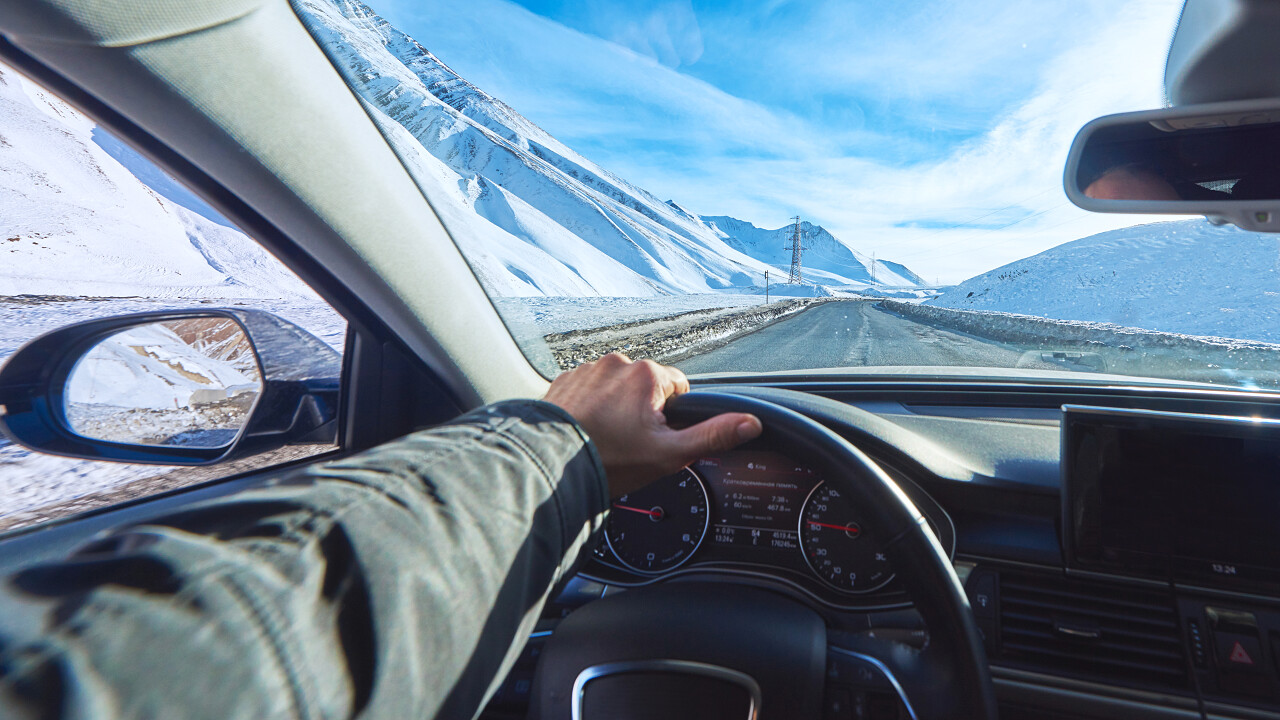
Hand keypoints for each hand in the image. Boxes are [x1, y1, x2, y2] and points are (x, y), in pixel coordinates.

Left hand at [543, 353, 762, 496]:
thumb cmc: (609, 460)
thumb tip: (750, 423)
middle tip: (628, 443)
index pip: (678, 388)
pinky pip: (588, 391)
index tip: (654, 437)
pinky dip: (590, 407)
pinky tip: (586, 430)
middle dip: (642, 412)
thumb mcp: (670, 454)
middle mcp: (616, 362)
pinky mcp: (564, 381)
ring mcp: (586, 369)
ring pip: (616, 389)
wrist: (551, 464)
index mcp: (646, 373)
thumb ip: (713, 435)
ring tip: (604, 438)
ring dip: (615, 408)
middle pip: (646, 388)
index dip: (672, 417)